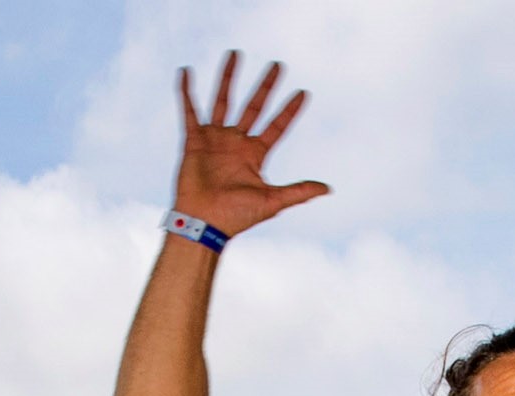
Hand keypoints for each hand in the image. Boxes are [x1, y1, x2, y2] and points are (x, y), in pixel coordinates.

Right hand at [170, 54, 327, 236]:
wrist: (204, 223)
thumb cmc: (237, 217)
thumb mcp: (272, 202)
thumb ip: (298, 192)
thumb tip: (328, 188)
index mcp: (255, 155)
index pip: (277, 126)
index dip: (290, 111)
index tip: (303, 92)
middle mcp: (236, 143)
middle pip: (254, 107)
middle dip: (266, 86)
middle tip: (278, 65)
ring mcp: (215, 139)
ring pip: (223, 100)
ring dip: (229, 77)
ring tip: (236, 53)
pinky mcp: (194, 141)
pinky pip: (189, 112)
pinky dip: (186, 93)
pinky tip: (186, 72)